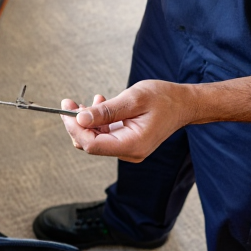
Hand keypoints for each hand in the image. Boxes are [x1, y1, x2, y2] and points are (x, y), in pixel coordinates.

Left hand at [60, 80, 196, 162]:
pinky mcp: (127, 142)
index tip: (66, 110)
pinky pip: (105, 135)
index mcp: (132, 145)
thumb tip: (80, 119)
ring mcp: (128, 149)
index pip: (92, 145)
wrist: (184, 103)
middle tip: (69, 102)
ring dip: (88, 120)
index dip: (75, 128)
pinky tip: (101, 103)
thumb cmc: (164, 99)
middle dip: (77, 124)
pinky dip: (99, 121)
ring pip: (96, 140)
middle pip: (91, 144)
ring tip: (94, 99)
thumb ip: (106, 111)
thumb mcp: (133, 99)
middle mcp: (129, 152)